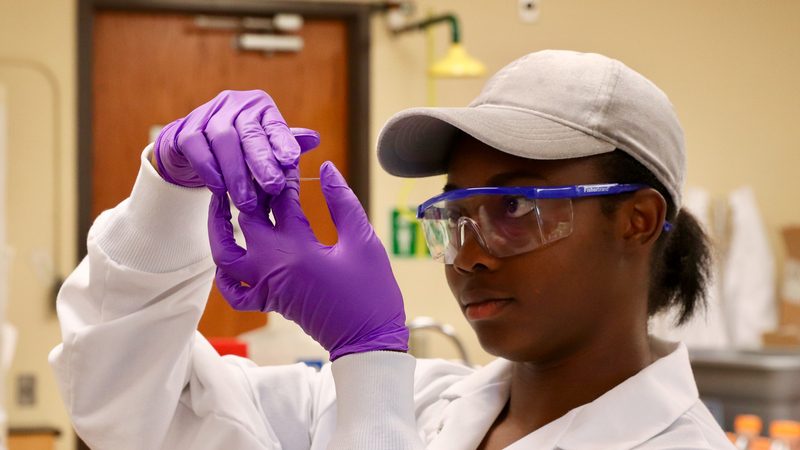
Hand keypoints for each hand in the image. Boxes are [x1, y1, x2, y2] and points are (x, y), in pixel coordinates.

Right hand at [154, 90, 319, 211]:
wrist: (193, 145)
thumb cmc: (238, 146)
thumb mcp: (265, 144)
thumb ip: (286, 144)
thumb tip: (315, 139)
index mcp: (260, 107)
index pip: (275, 124)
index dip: (284, 141)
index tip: (292, 160)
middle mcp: (236, 105)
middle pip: (250, 133)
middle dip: (262, 162)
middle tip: (274, 188)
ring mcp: (209, 114)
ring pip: (224, 140)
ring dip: (236, 173)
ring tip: (246, 201)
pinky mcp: (186, 130)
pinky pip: (198, 148)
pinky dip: (209, 170)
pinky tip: (219, 189)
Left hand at [208, 162, 408, 359]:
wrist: (367, 340)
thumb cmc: (371, 292)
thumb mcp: (363, 241)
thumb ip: (342, 202)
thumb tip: (325, 168)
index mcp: (298, 248)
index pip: (281, 199)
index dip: (284, 174)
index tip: (289, 156)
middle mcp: (274, 266)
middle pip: (245, 219)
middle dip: (247, 190)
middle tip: (250, 168)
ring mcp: (267, 286)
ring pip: (225, 255)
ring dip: (218, 228)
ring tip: (220, 204)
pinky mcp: (270, 302)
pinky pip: (234, 291)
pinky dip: (225, 274)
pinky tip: (228, 257)